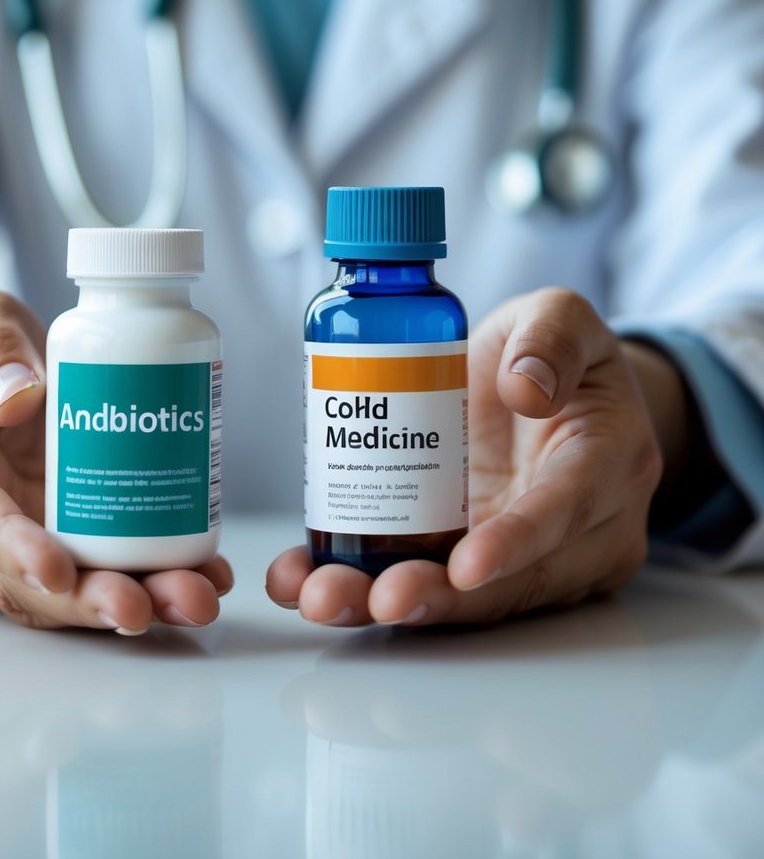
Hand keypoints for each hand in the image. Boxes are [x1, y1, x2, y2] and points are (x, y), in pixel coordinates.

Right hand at [0, 289, 231, 632]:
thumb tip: (19, 396)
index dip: (10, 548)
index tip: (60, 570)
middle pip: (13, 581)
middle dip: (84, 600)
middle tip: (147, 602)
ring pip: (55, 596)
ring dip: (125, 601)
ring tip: (192, 598)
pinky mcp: (37, 557)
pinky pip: (85, 582)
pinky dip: (142, 583)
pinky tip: (198, 579)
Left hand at [266, 289, 665, 625]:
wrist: (537, 384)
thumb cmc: (549, 352)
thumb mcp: (558, 317)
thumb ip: (550, 337)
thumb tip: (526, 387)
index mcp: (609, 462)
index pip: (567, 511)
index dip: (516, 544)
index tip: (465, 567)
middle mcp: (581, 530)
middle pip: (515, 582)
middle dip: (443, 599)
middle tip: (379, 599)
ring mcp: (530, 558)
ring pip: (470, 600)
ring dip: (399, 604)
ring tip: (326, 599)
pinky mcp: (481, 565)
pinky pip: (433, 586)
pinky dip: (368, 589)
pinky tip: (310, 583)